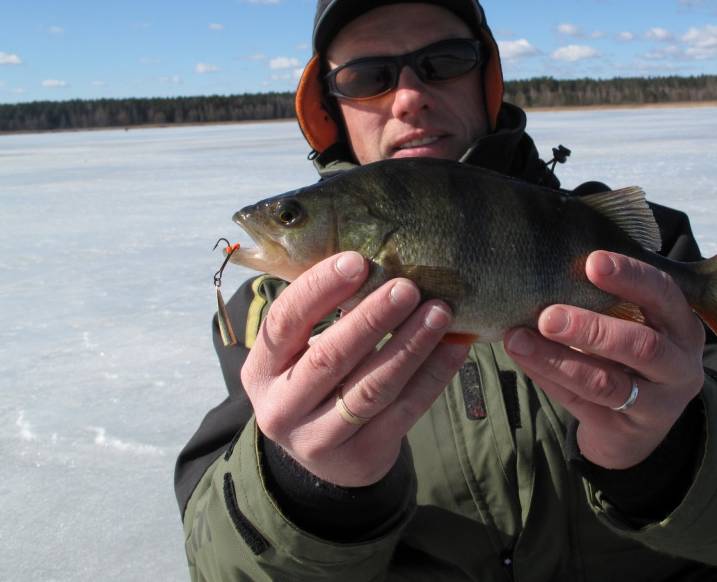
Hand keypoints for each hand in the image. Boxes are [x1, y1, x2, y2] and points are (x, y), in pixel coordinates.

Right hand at [241, 251, 470, 486]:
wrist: (324, 456)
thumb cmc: (314, 380)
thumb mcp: (299, 352)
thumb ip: (322, 313)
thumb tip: (378, 258)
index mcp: (262, 370)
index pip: (284, 323)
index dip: (319, 289)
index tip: (357, 260)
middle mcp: (282, 409)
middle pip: (330, 357)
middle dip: (372, 318)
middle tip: (408, 286)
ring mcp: (319, 439)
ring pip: (371, 388)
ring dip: (410, 346)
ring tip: (439, 312)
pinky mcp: (361, 458)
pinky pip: (404, 412)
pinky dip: (433, 375)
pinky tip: (454, 346)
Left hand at [504, 251, 704, 469]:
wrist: (638, 427)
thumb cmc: (629, 354)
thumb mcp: (637, 324)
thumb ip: (608, 301)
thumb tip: (549, 268)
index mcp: (682, 327)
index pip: (664, 295)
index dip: (631, 277)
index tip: (593, 262)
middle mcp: (679, 367)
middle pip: (642, 346)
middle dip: (592, 328)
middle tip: (548, 316)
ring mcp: (656, 405)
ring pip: (606, 382)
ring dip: (557, 359)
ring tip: (519, 339)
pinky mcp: (624, 432)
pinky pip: (581, 403)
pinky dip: (549, 378)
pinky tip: (524, 359)